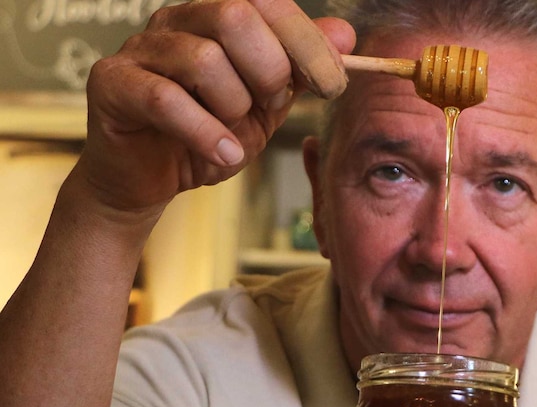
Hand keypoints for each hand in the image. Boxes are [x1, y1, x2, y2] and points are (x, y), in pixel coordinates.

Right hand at [78, 0, 355, 215]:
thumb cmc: (210, 135)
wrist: (153, 180)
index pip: (267, 2)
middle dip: (270, 71)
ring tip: (232, 132)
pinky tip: (221, 154)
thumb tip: (346, 33)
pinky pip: (165, 99)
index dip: (308, 42)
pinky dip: (205, 133)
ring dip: (233, 107)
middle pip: (234, 16)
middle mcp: (176, 20)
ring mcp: (139, 48)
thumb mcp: (268, 104)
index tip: (334, 83)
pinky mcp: (111, 84)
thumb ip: (303, 68)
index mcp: (215, 15)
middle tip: (272, 106)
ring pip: (203, 59)